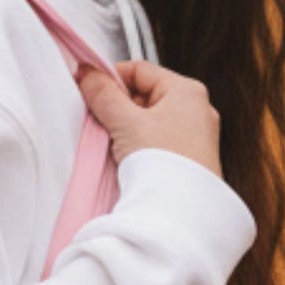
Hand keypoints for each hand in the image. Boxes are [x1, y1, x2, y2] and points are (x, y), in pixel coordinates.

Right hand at [74, 56, 224, 179]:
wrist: (184, 214)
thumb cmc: (164, 164)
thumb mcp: (126, 122)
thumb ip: (104, 95)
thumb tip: (87, 73)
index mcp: (187, 91)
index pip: (140, 70)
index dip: (111, 78)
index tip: (89, 91)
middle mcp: (197, 111)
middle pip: (145, 96)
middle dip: (119, 108)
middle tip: (101, 124)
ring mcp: (196, 138)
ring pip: (150, 122)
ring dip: (128, 130)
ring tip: (117, 147)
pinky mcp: (191, 162)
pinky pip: (159, 144)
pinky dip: (141, 148)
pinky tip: (131, 163)